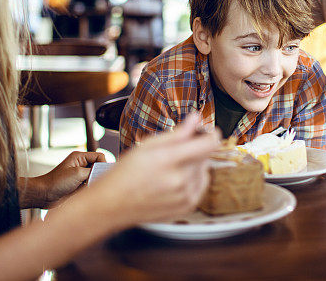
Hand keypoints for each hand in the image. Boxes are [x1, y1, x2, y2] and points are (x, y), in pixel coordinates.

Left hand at [21, 151, 105, 208]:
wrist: (44, 195)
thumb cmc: (56, 182)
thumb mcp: (77, 174)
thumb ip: (93, 171)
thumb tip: (103, 173)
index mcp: (79, 157)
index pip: (99, 156)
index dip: (103, 164)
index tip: (102, 173)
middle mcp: (81, 165)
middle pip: (98, 166)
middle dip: (99, 174)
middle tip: (94, 181)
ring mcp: (80, 175)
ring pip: (95, 176)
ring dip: (94, 182)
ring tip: (87, 187)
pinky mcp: (79, 185)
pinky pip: (90, 185)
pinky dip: (90, 188)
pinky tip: (85, 192)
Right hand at [92, 114, 219, 228]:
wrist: (113, 205)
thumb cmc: (126, 173)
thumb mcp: (147, 145)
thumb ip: (176, 133)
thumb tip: (196, 117)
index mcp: (168, 160)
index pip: (208, 145)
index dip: (212, 134)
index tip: (210, 131)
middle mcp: (180, 180)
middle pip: (206, 156)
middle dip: (197, 149)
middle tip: (179, 150)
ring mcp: (184, 196)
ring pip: (205, 171)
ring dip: (196, 165)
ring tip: (172, 167)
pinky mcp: (187, 207)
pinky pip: (202, 186)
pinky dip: (194, 180)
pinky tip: (176, 179)